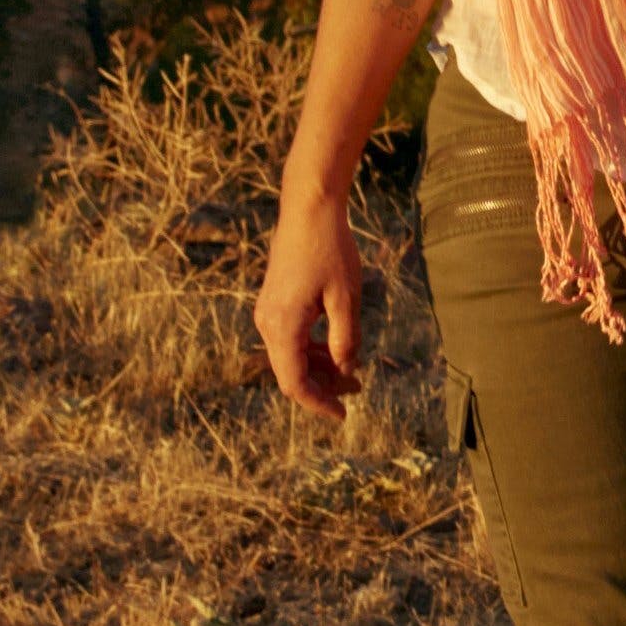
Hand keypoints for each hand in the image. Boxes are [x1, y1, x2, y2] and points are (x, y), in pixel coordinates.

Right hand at [258, 185, 371, 428]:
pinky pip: (291, 337)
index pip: (294, 383)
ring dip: (320, 367)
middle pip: (292, 372)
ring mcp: (268, 312)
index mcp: (282, 326)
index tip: (342, 416)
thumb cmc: (330, 250)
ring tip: (353, 371)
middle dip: (324, 386)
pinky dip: (312, 348)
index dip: (318, 404)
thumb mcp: (346, 297)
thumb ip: (345, 339)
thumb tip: (346, 370)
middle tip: (358, 389)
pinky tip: (336, 347)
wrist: (308, 209)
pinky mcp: (274, 302)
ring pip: (291, 355)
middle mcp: (267, 323)